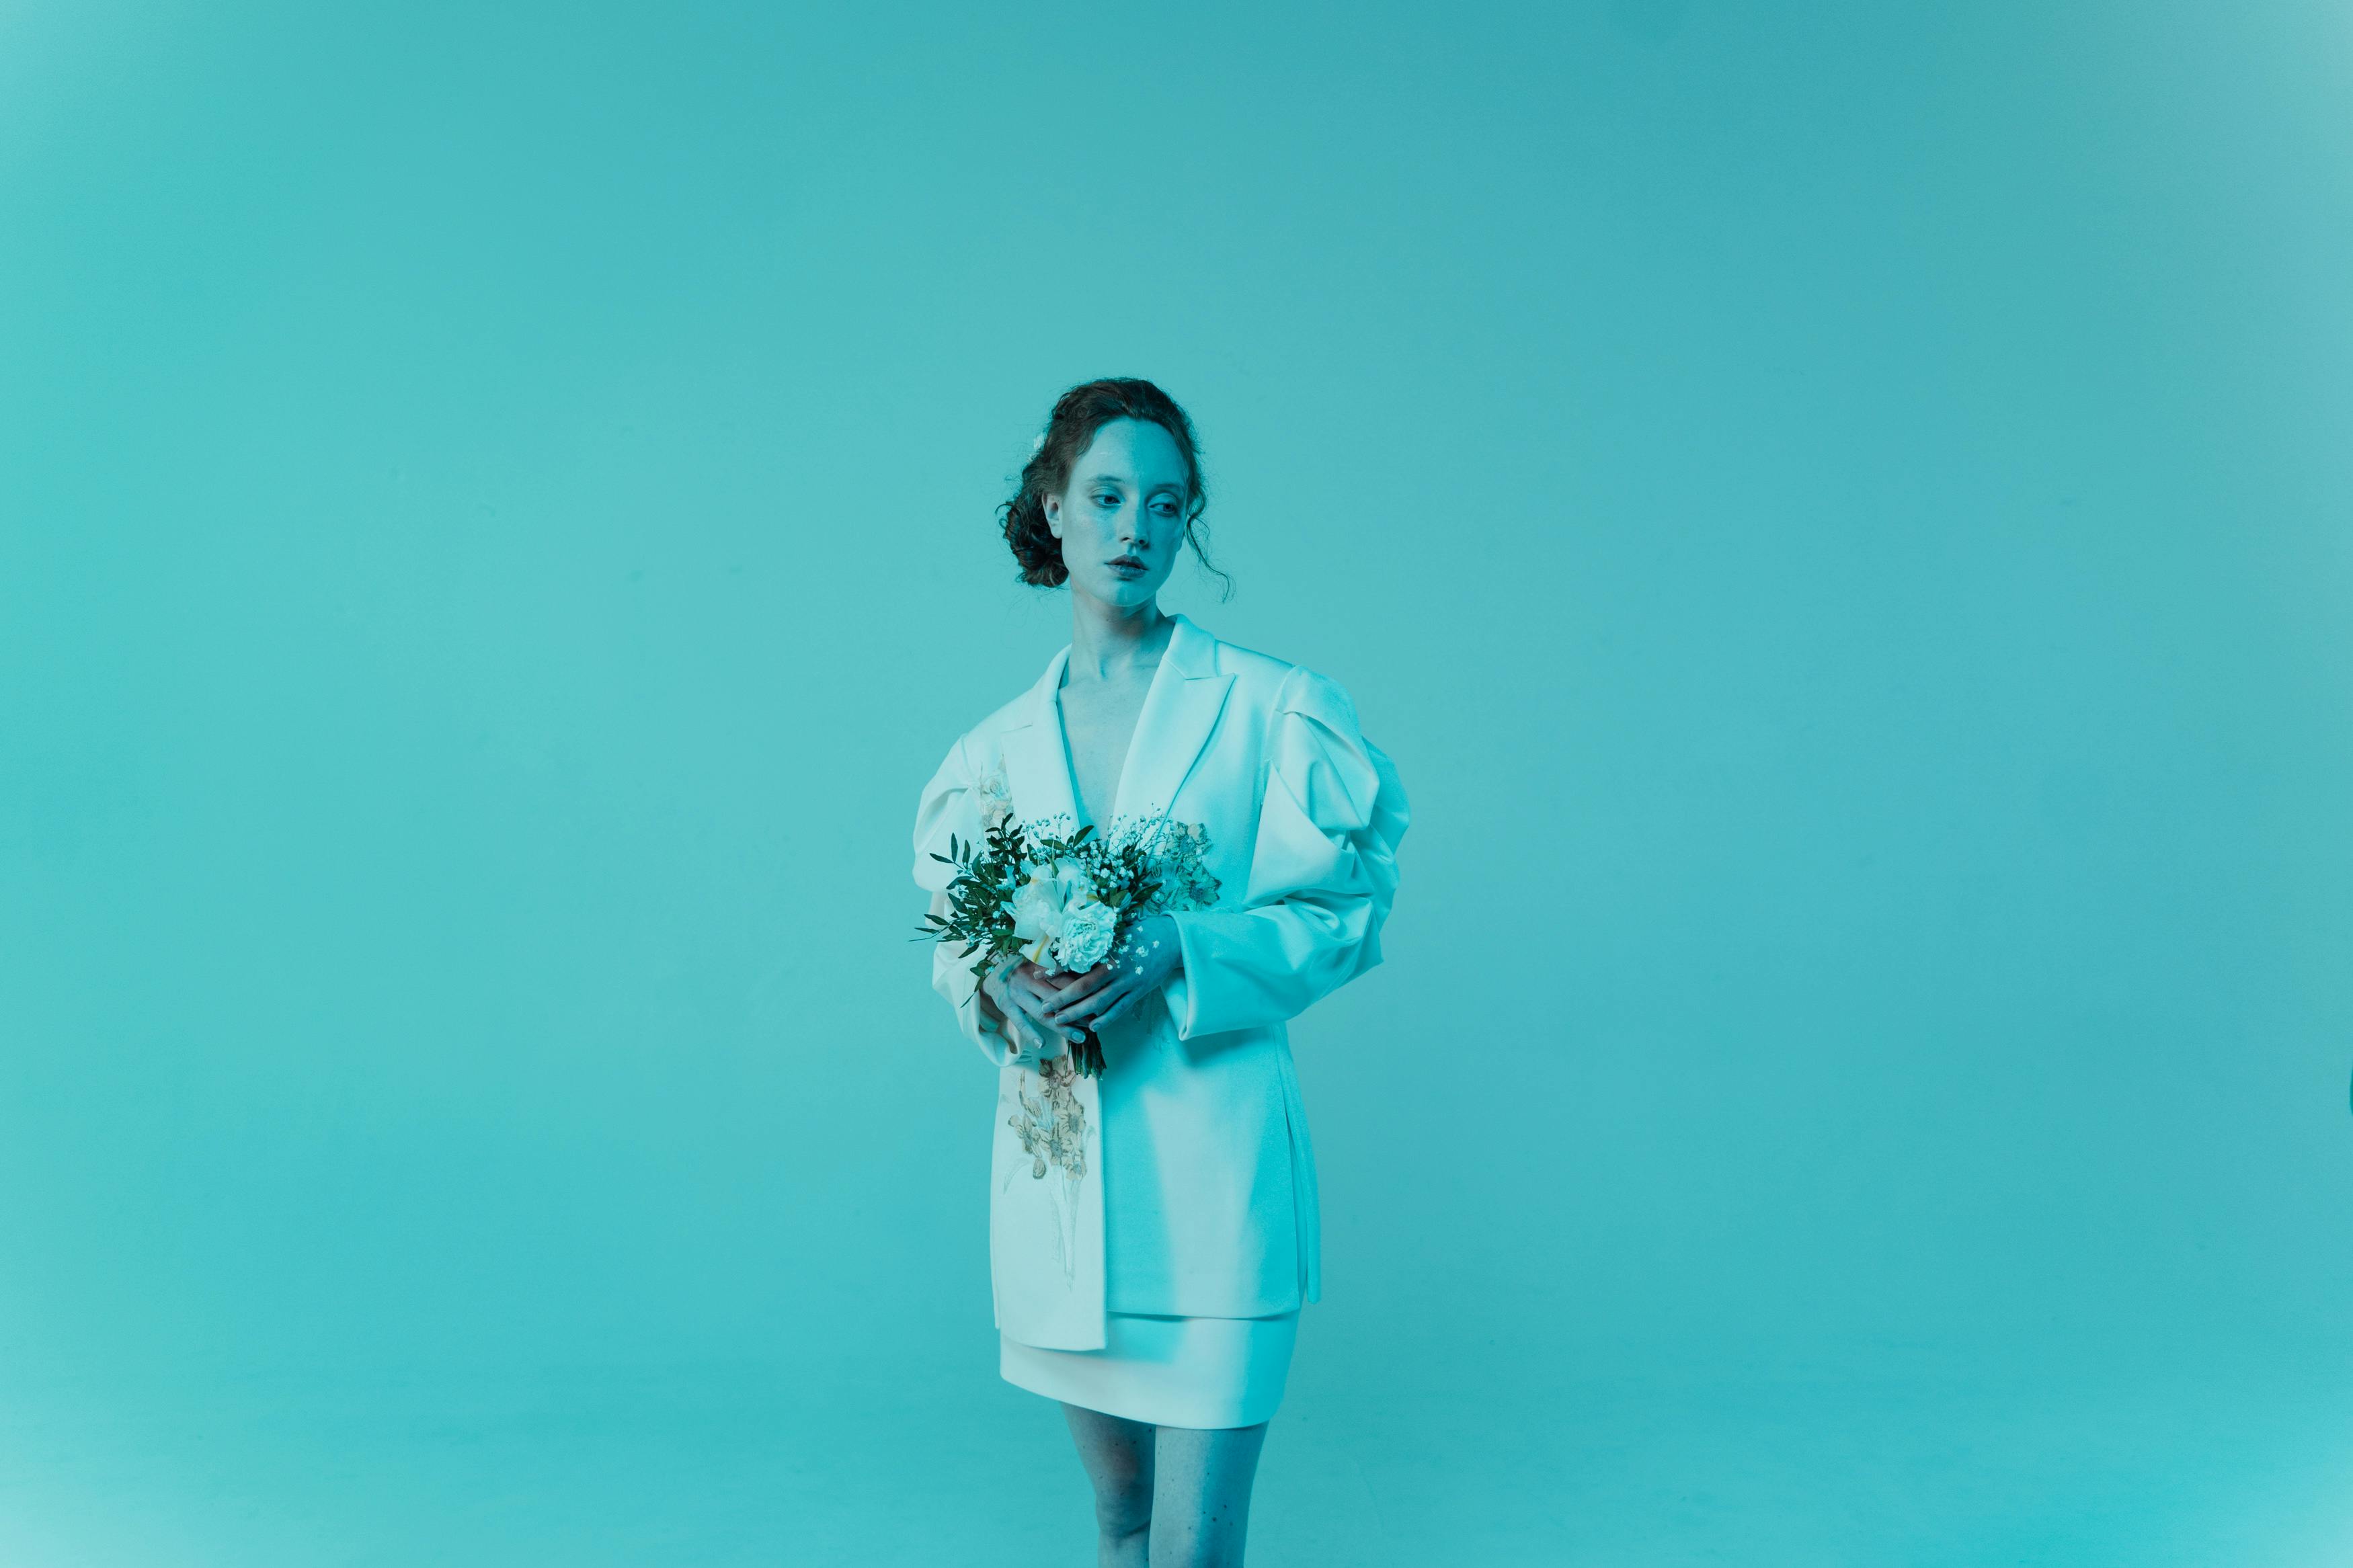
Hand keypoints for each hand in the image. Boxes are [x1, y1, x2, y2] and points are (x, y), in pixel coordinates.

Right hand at [983, 959, 1086, 1063]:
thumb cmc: (1024, 968)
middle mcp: (1029, 978)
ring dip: (1063, 1027)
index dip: (1083, 994)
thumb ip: (1059, 972)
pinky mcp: (1006, 1005)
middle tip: (1094, 1024)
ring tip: (1080, 1038)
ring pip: (1043, 1013)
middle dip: (1078, 1013)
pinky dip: (1031, 1033)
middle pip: (1058, 999)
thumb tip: (1090, 982)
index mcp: (1041, 966)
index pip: (1066, 981)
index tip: (1099, 1003)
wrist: (991, 969)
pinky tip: (1042, 1044)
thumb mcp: (1040, 964)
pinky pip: (1020, 1021)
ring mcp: (1017, 992)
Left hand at [1041, 915, 1182, 1034]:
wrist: (1172, 939)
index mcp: (1107, 949)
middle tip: (1043, 1008)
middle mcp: (1115, 967)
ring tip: (1060, 1020)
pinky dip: (1107, 1019)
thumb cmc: (1141, 931)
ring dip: (1078, 1012)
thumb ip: (1096, 939)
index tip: (1036, 975)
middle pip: (1084, 987)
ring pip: (1100, 1001)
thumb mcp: (1116, 929)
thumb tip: (1068, 940)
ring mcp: (1128, 981)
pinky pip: (1120, 1008)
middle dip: (1062, 999)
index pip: (1076, 962)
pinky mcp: (1139, 991)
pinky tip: (1093, 1027)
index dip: (1055, 970)